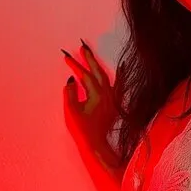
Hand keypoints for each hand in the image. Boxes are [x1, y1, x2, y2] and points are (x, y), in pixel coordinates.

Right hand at [62, 40, 118, 163]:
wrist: (97, 143)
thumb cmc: (83, 129)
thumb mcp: (72, 111)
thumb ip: (70, 93)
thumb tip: (71, 80)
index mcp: (96, 94)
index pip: (84, 75)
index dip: (75, 66)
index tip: (67, 57)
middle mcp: (107, 94)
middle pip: (97, 71)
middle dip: (89, 58)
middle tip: (82, 46)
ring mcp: (112, 98)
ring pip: (106, 76)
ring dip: (98, 65)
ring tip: (92, 55)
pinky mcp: (114, 103)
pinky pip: (118, 85)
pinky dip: (120, 74)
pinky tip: (123, 66)